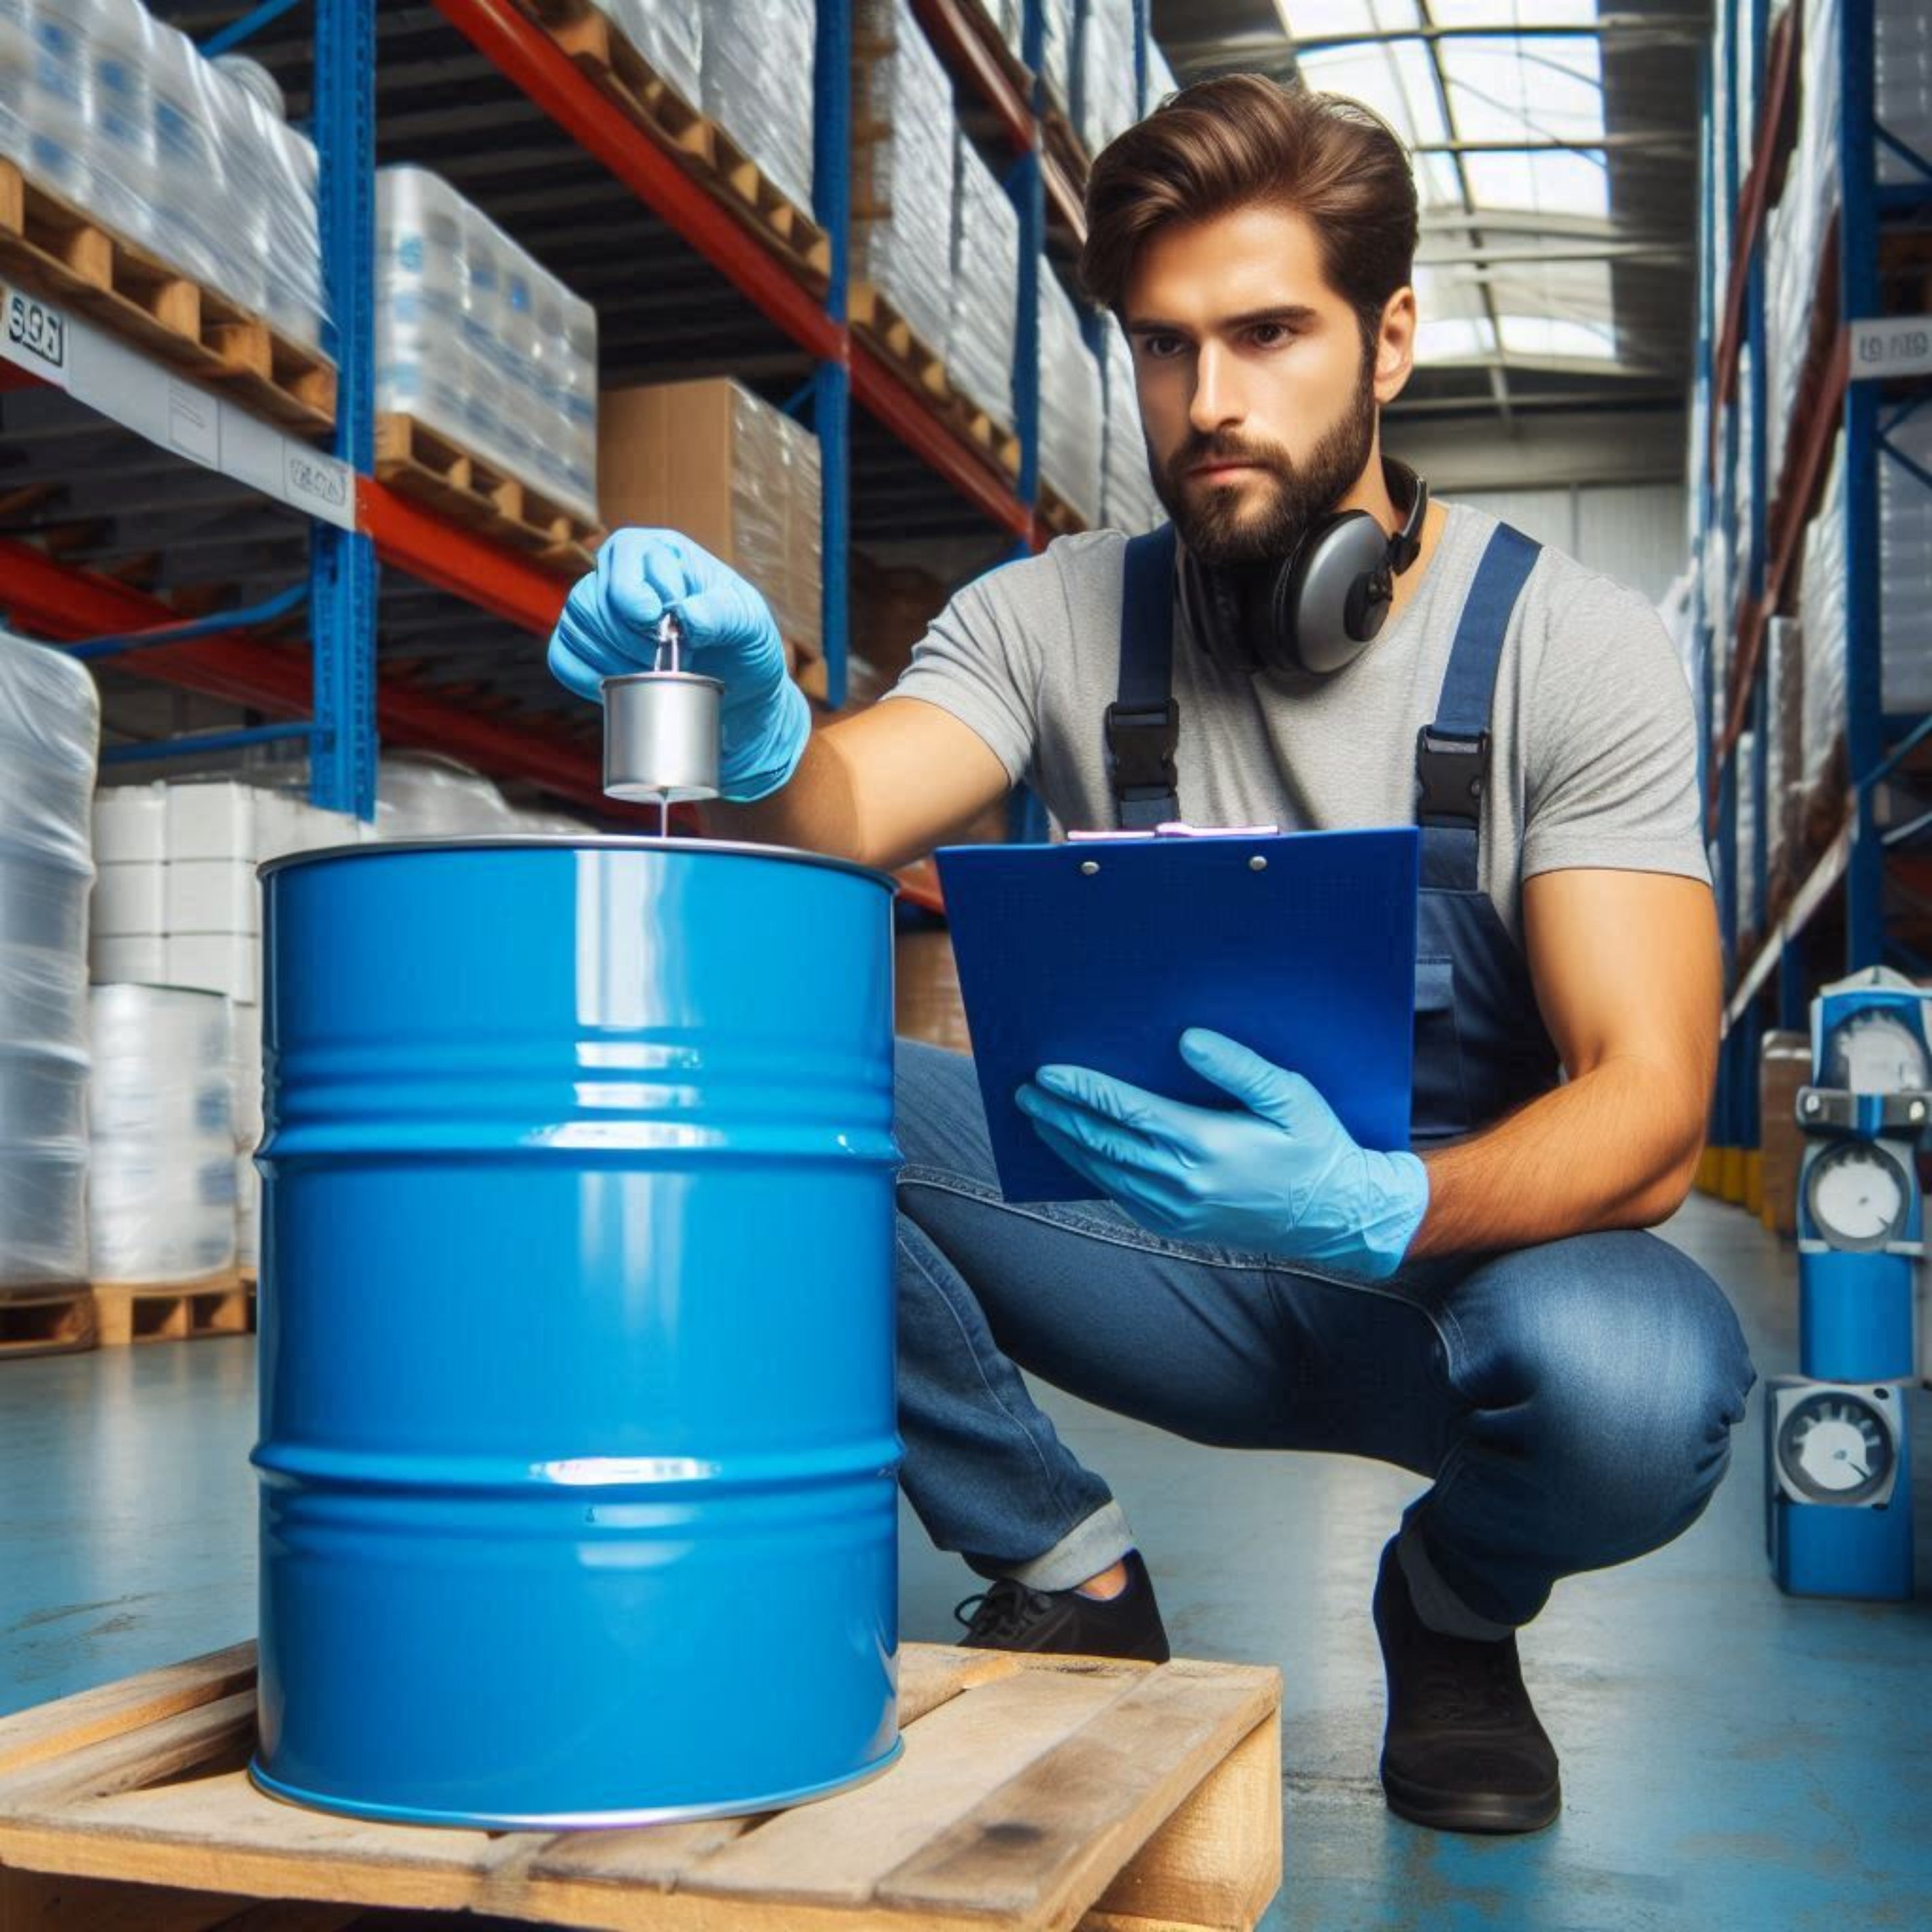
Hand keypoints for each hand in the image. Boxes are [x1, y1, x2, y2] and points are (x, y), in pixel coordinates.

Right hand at [548, 527, 809, 801]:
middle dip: (629, 637)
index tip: (665, 625)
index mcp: (663, 552)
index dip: (639, 593)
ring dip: (611, 659)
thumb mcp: (750, 624)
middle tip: (670, 661)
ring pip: (575, 625)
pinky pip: (563, 656)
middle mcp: (625, 574)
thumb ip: (722, 613)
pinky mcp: (590, 649)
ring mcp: (602, 611)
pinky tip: (618, 687)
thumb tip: (682, 615)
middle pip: (592, 595)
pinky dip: (585, 676)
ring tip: (654, 676)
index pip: (627, 553)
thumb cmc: (745, 646)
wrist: (741, 691)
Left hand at [1015, 1028, 1427, 1280]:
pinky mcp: (1176, 1224)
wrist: (1336, 1217)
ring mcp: (1175, 1209)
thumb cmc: (1315, 1146)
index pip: (1125, 1112)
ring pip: (1103, 1172)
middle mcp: (1181, 1182)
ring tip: (1036, 1117)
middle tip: (1023, 1091)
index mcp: (1204, 1145)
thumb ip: (1238, 1067)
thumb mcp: (1291, 1096)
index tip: (1045, 1072)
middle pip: (1101, 1143)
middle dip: (1057, 1114)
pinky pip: (1120, 1194)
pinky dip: (1091, 1170)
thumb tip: (1187, 1039)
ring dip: (1066, 1143)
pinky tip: (1076, 1151)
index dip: (1082, 1090)